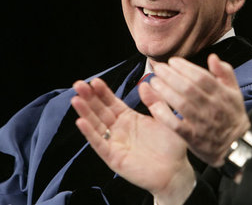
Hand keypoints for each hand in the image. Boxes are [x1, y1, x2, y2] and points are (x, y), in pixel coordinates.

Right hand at [71, 78, 194, 204]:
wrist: (175, 170)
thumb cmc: (171, 146)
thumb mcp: (164, 118)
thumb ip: (154, 101)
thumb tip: (144, 83)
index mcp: (130, 118)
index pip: (112, 102)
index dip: (102, 92)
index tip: (94, 81)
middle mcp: (119, 129)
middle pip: (100, 111)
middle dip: (89, 98)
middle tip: (79, 84)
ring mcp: (115, 143)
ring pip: (96, 125)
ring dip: (85, 112)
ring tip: (76, 99)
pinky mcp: (114, 157)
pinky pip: (99, 144)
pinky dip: (90, 133)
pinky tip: (81, 121)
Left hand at [141, 54, 250, 166]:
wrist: (237, 145)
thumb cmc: (232, 116)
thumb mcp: (235, 91)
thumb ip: (225, 72)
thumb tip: (213, 57)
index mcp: (221, 94)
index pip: (201, 76)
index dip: (185, 67)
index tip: (173, 61)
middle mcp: (211, 107)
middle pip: (188, 88)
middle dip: (171, 76)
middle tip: (159, 68)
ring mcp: (202, 123)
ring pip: (181, 104)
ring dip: (165, 91)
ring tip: (154, 82)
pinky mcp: (193, 138)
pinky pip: (177, 126)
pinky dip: (165, 116)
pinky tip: (155, 106)